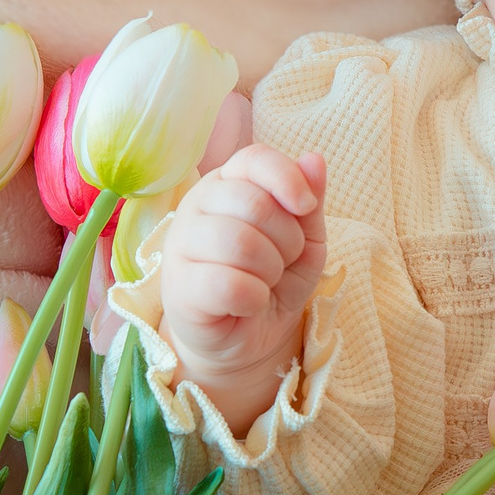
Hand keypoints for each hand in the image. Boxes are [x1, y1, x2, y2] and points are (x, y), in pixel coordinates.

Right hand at [157, 145, 328, 435]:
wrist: (248, 335)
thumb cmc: (273, 278)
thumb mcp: (304, 239)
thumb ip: (309, 201)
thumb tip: (315, 159)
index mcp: (228, 183)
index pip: (254, 159)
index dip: (287, 179)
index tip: (306, 207)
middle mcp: (197, 205)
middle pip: (254, 204)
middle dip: (287, 240)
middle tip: (281, 262)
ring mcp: (181, 244)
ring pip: (241, 243)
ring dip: (270, 270)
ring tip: (264, 281)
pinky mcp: (179, 287)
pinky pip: (229, 284)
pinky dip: (254, 298)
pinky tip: (248, 302)